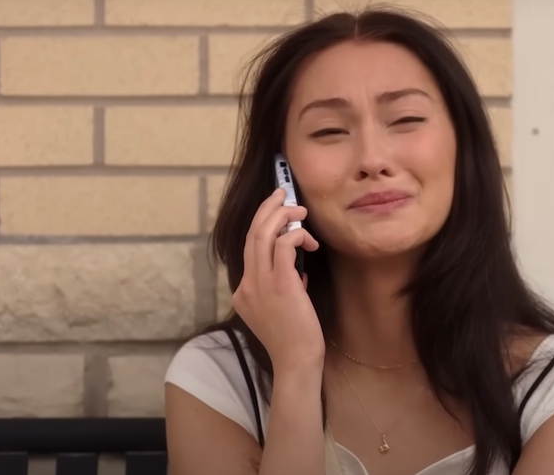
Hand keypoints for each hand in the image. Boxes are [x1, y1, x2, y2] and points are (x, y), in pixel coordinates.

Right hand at [231, 187, 323, 373]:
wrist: (297, 361)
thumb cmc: (294, 339)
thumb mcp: (281, 310)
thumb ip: (283, 287)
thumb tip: (297, 271)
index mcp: (243, 292)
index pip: (249, 249)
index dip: (262, 226)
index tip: (275, 212)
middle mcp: (247, 285)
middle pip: (252, 235)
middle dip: (267, 209)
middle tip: (282, 193)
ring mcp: (260, 283)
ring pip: (264, 235)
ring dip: (282, 215)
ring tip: (299, 209)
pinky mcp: (281, 283)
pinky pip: (285, 245)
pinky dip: (296, 235)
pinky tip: (310, 241)